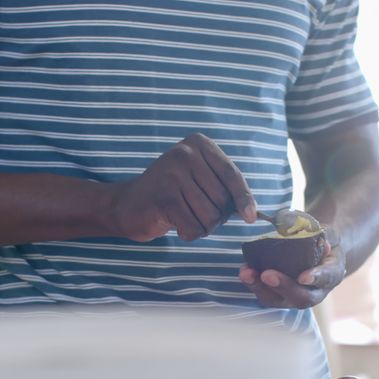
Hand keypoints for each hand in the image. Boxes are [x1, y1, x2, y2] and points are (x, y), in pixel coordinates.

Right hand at [108, 133, 256, 241]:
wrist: (127, 204)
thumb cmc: (169, 194)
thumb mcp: (197, 179)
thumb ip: (222, 187)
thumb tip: (252, 212)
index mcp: (199, 144)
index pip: (232, 174)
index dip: (244, 198)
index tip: (251, 217)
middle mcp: (186, 154)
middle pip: (222, 199)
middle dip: (215, 216)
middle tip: (195, 212)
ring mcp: (173, 174)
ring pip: (210, 216)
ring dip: (202, 227)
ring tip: (184, 217)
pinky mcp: (165, 198)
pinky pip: (194, 227)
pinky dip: (189, 233)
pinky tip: (176, 225)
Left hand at [239, 240, 346, 308]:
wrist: (316, 252)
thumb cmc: (323, 242)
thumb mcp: (329, 234)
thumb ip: (326, 235)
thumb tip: (320, 240)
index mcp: (331, 275)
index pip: (327, 278)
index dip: (316, 278)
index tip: (304, 276)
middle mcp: (314, 292)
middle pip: (300, 297)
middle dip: (283, 287)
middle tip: (267, 275)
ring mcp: (294, 296)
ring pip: (277, 299)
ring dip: (260, 287)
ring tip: (247, 273)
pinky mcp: (277, 295)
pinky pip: (264, 293)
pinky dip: (252, 283)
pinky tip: (244, 270)